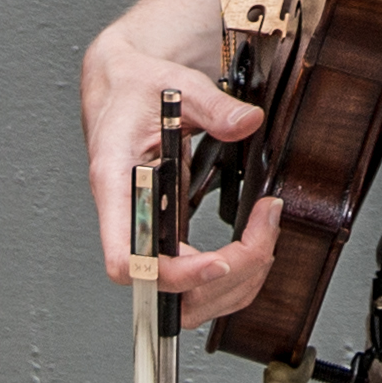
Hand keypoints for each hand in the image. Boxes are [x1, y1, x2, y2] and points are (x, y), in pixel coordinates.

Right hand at [77, 0, 280, 331]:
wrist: (122, 84)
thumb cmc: (134, 88)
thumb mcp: (176, 84)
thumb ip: (213, 105)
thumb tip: (246, 123)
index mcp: (115, 186)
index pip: (127, 261)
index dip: (173, 274)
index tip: (218, 260)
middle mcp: (127, 220)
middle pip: (163, 290)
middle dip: (221, 281)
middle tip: (262, 238)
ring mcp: (147, 232)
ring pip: (182, 298)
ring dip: (233, 283)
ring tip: (265, 238)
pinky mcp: (166, 233)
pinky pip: (195, 280)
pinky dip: (232, 274)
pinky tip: (255, 244)